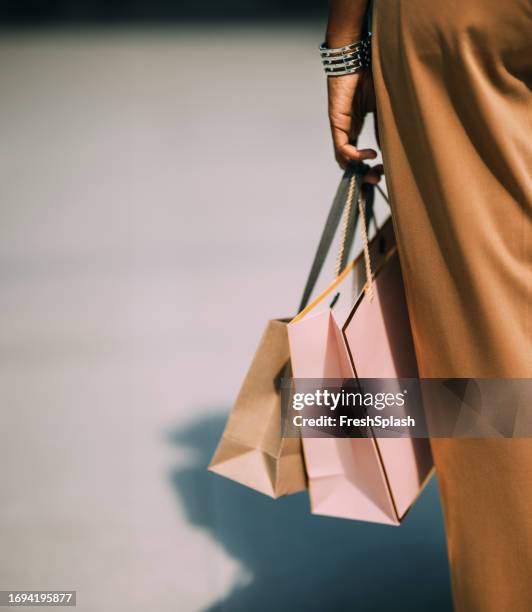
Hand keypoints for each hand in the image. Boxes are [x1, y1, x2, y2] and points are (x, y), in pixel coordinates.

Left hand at [327, 69, 381, 183]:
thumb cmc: (372, 76)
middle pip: (348, 163)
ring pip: (343, 159)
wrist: (358, 57)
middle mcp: (346, 130)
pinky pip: (342, 147)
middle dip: (362, 175)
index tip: (382, 171)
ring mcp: (340, 128)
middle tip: (377, 179)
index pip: (357, 155)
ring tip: (375, 170)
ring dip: (358, 169)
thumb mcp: (383, 108)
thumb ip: (384, 128)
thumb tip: (391, 149)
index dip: (368, 167)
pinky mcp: (337, 123)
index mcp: (355, 127)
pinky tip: (370, 154)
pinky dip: (355, 155)